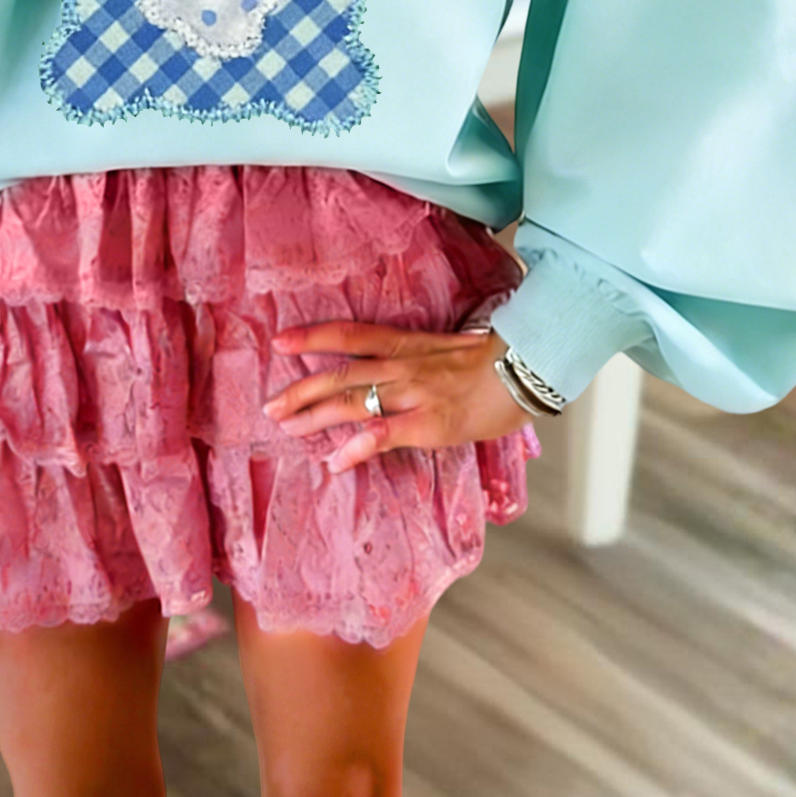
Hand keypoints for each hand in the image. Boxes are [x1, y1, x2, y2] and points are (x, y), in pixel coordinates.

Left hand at [263, 320, 534, 473]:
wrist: (526, 369)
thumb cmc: (490, 362)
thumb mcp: (444, 350)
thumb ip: (414, 360)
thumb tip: (390, 374)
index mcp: (405, 344)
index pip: (349, 335)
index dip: (312, 337)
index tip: (279, 341)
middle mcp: (401, 365)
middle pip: (340, 374)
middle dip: (302, 389)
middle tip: (270, 406)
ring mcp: (412, 394)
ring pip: (352, 402)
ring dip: (316, 416)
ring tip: (289, 428)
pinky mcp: (427, 423)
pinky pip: (383, 435)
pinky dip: (356, 448)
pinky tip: (335, 461)